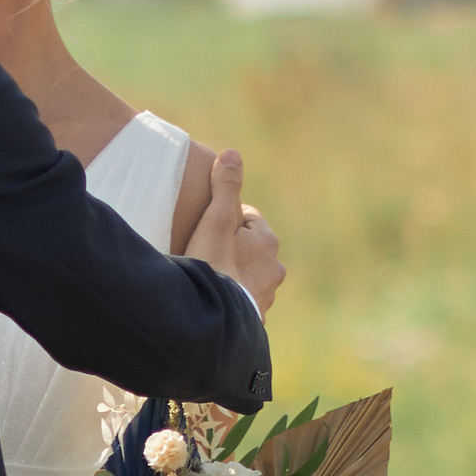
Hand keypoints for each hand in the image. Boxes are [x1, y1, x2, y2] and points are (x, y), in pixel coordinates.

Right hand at [182, 147, 284, 311]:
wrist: (213, 322)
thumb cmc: (213, 266)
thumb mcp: (215, 221)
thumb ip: (224, 187)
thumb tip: (232, 153)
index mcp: (267, 243)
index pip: (249, 219)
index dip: (226, 218)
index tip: (205, 224)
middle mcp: (274, 270)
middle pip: (249, 249)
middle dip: (230, 248)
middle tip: (201, 251)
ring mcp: (264, 298)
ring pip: (247, 277)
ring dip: (231, 276)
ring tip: (205, 279)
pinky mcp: (253, 322)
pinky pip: (240, 304)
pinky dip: (229, 300)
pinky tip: (210, 303)